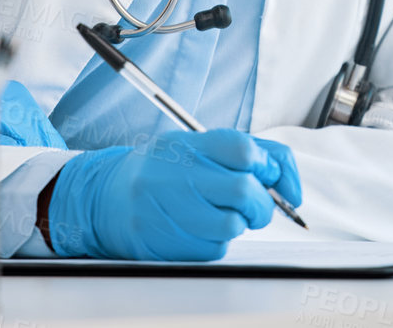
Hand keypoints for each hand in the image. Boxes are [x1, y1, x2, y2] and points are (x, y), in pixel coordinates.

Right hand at [46, 129, 301, 259]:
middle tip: (258, 207)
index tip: (269, 175)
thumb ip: (245, 153)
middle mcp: (175, 174)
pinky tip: (200, 230)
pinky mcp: (165, 244)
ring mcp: (167, 210)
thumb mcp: (197, 146)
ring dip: (240, 224)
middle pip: (243, 190)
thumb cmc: (164, 171)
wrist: (104, 199)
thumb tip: (289, 183)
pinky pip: (214, 248)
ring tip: (225, 216)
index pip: (243, 149)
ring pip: (231, 224)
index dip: (268, 165)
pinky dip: (218, 242)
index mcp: (188, 144)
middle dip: (263, 204)